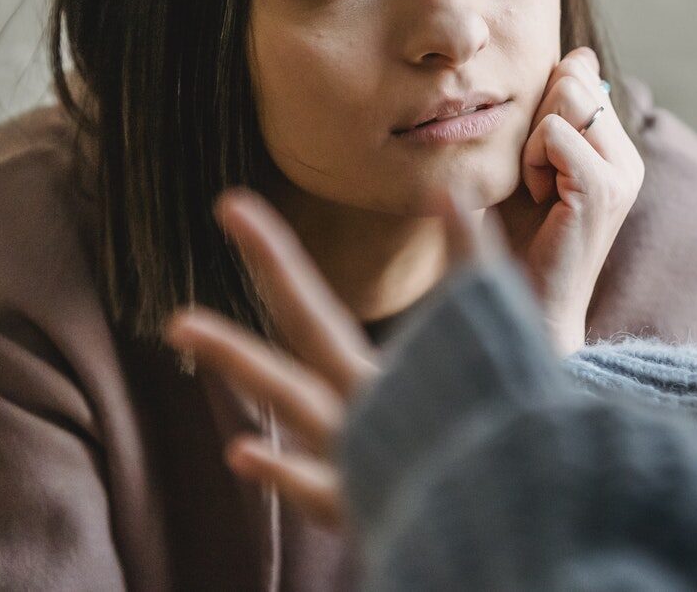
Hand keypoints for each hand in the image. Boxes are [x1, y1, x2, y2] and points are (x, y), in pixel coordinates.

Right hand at [164, 189, 499, 527]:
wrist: (514, 507)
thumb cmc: (493, 427)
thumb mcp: (491, 335)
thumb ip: (473, 263)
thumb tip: (455, 188)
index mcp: (372, 380)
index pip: (307, 310)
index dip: (274, 258)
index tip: (232, 207)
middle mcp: (356, 413)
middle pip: (302, 333)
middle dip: (267, 276)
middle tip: (219, 211)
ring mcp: (363, 457)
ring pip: (296, 404)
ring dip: (242, 362)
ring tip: (182, 321)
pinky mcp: (380, 503)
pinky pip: (323, 490)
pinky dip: (286, 472)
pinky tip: (243, 452)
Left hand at [504, 48, 644, 354]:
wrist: (524, 308)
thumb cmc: (518, 243)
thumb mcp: (530, 164)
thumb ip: (550, 113)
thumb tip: (579, 56)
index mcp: (616, 150)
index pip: (582, 76)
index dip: (543, 101)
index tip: (534, 157)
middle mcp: (627, 159)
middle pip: (573, 79)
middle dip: (535, 117)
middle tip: (533, 178)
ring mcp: (621, 174)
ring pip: (568, 97)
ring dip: (532, 139)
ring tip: (537, 189)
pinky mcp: (603, 189)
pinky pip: (557, 132)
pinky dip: (532, 159)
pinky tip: (538, 199)